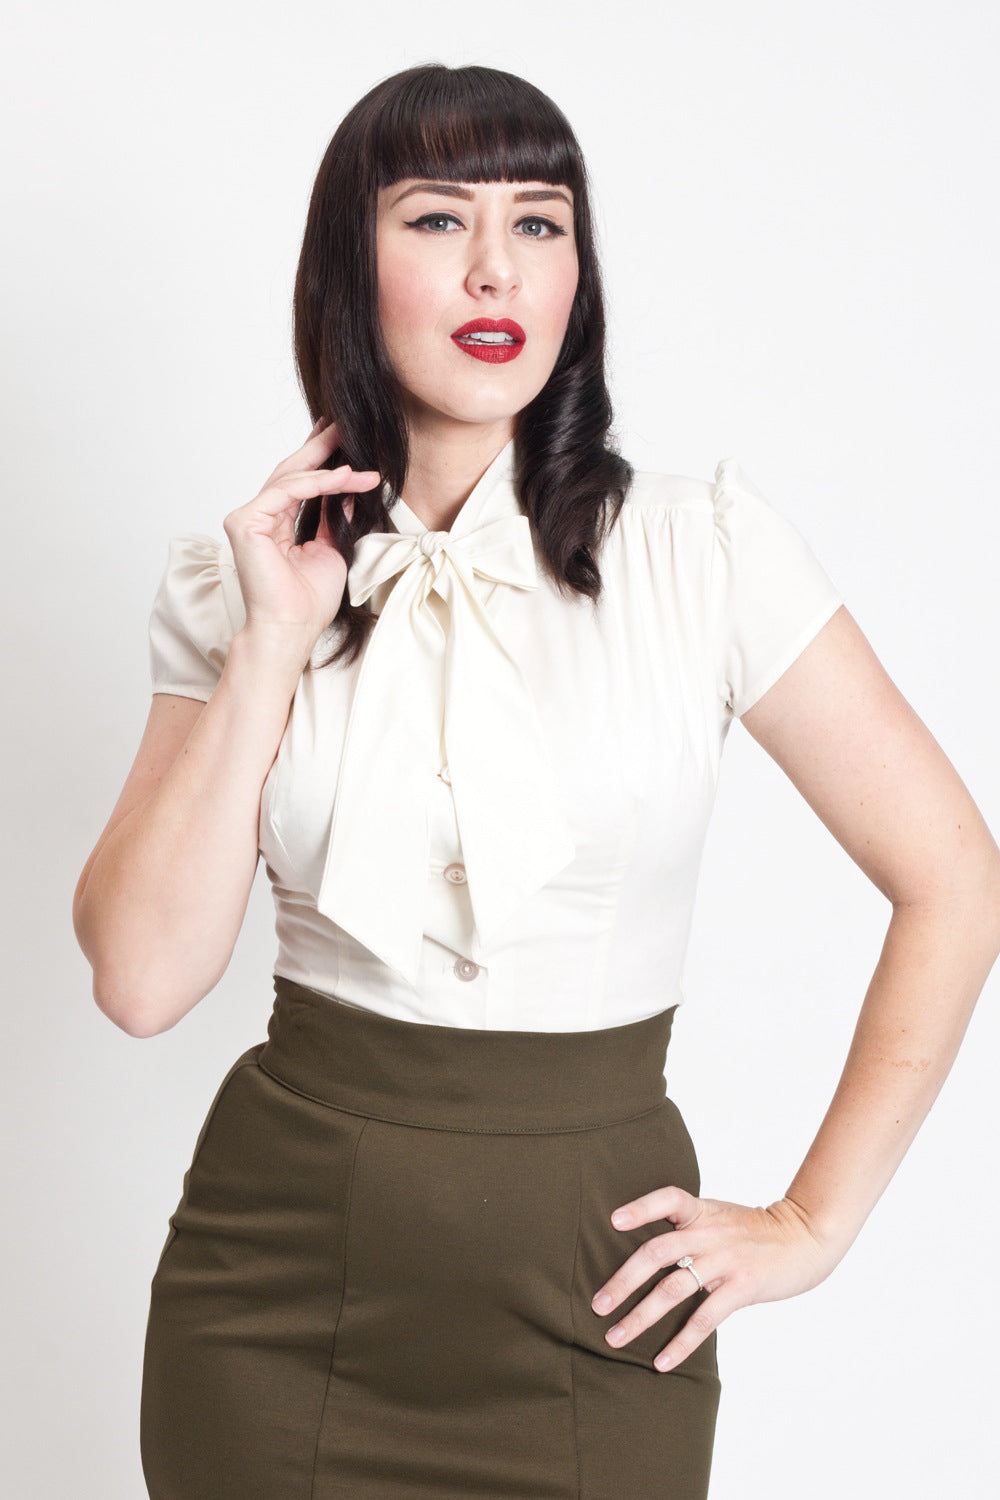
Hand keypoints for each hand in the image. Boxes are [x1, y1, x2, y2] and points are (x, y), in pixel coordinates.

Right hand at [223, 416, 381, 655]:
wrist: (293, 627)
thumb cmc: (309, 601)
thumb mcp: (333, 550)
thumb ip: (336, 519)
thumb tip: (352, 490)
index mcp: (275, 524)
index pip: (298, 483)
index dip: (320, 460)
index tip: (344, 440)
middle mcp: (257, 517)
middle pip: (290, 473)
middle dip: (320, 448)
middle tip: (344, 426)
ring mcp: (248, 518)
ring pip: (291, 479)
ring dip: (330, 468)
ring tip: (361, 464)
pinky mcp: (245, 522)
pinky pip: (287, 492)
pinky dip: (317, 483)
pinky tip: (344, 477)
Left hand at [590, 1187, 841, 1371]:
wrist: (804, 1236)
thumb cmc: (753, 1230)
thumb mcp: (718, 1216)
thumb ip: (687, 1226)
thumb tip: (644, 1250)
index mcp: (701, 1212)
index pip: (667, 1199)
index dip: (641, 1208)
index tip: (613, 1221)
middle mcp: (709, 1233)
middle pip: (657, 1253)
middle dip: (623, 1281)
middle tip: (597, 1306)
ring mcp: (725, 1260)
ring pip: (673, 1289)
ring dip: (640, 1317)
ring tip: (615, 1338)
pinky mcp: (742, 1287)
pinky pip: (705, 1318)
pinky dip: (681, 1342)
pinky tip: (662, 1361)